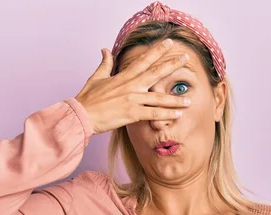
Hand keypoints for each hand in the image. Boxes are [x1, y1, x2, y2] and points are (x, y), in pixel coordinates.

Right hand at [75, 39, 191, 133]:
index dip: (157, 51)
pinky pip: (153, 114)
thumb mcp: (96, 78)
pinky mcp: (132, 113)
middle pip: (155, 72)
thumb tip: (104, 50)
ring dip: (175, 99)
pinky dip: (166, 114)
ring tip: (189, 100)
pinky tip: (178, 115)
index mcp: (123, 76)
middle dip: (172, 65)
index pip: (143, 60)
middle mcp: (130, 86)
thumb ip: (104, 64)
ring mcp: (132, 99)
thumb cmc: (88, 98)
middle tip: (186, 58)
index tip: (168, 43)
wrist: (82, 114)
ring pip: (159, 98)